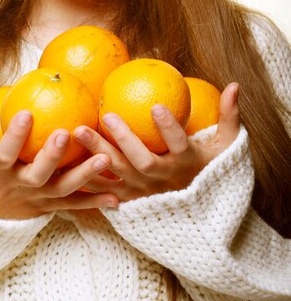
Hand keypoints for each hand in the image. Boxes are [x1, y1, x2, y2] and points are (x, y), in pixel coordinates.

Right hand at [0, 91, 119, 219]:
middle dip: (52, 155)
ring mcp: (34, 199)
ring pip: (62, 190)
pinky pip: (72, 206)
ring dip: (85, 175)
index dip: (14, 135)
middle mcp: (16, 186)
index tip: (26, 113)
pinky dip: (94, 203)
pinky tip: (116, 198)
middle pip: (37, 174)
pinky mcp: (46, 208)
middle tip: (66, 133)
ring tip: (105, 159)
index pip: (3, 152)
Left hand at [74, 82, 239, 200]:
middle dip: (124, 140)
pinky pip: (104, 190)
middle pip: (142, 162)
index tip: (156, 106)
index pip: (179, 145)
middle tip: (107, 114)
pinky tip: (66, 158)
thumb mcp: (226, 145)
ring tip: (78, 129)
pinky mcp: (128, 200)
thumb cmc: (211, 169)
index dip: (168, 128)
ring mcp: (144, 192)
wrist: (199, 216)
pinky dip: (85, 177)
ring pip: (118, 174)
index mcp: (187, 163)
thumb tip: (235, 85)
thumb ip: (228, 116)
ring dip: (97, 153)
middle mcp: (164, 180)